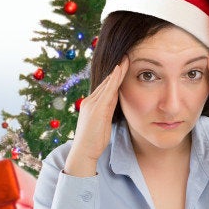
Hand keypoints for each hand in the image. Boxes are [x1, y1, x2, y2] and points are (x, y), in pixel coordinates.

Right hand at [64, 56, 128, 176]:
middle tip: (126, 56)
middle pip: (106, 82)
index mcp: (92, 104)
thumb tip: (113, 105)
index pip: (106, 87)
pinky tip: (119, 70)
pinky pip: (107, 90)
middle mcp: (91, 101)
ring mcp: (92, 104)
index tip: (123, 66)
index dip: (114, 76)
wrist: (83, 151)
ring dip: (117, 71)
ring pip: (107, 84)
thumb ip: (107, 112)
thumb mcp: (103, 124)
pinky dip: (113, 79)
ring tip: (125, 59)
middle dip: (117, 70)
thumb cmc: (93, 141)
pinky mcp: (96, 108)